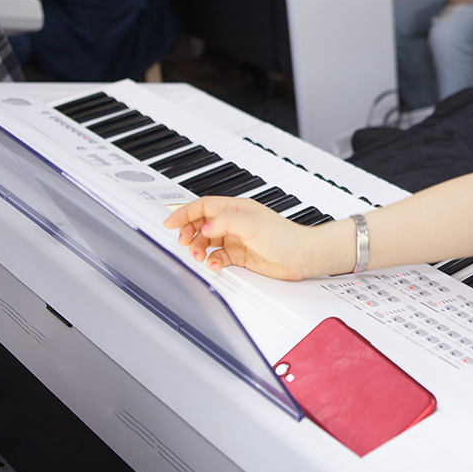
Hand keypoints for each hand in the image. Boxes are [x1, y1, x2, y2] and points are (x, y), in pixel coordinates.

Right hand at [164, 196, 344, 279]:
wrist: (302, 256)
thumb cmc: (285, 237)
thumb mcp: (251, 225)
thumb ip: (225, 223)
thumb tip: (205, 227)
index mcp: (236, 209)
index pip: (203, 206)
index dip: (184, 213)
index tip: (170, 223)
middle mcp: (235, 223)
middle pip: (201, 224)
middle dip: (189, 233)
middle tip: (184, 243)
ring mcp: (237, 239)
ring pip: (207, 242)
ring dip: (199, 249)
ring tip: (199, 257)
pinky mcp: (240, 255)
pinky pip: (218, 256)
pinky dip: (213, 261)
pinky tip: (215, 264)